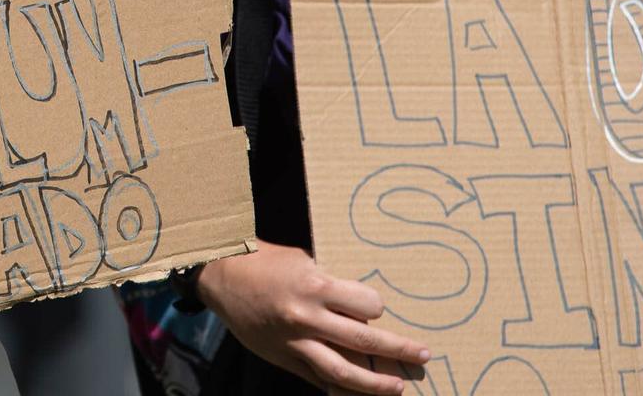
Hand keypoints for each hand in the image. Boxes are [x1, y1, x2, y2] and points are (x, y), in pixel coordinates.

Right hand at [197, 240, 429, 394]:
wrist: (220, 277)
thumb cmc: (263, 261)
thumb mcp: (301, 260)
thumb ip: (329, 286)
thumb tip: (358, 308)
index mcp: (314, 286)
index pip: (366, 305)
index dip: (378, 308)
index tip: (381, 309)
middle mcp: (307, 318)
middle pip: (364, 341)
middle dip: (398, 351)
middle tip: (423, 356)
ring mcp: (294, 343)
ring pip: (343, 372)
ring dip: (375, 383)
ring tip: (397, 387)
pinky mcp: (284, 358)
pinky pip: (318, 380)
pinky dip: (340, 390)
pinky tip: (357, 395)